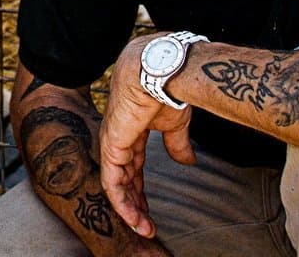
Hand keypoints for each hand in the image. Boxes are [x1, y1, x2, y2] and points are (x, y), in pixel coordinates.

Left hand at [98, 36, 195, 238]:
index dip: (141, 188)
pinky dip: (122, 202)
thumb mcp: (174, 124)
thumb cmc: (169, 89)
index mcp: (132, 130)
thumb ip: (176, 143)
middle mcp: (119, 137)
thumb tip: (187, 161)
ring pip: (116, 184)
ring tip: (144, 228)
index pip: (134, 166)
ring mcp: (112, 141)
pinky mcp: (111, 146)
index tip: (151, 210)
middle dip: (135, 202)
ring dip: (129, 208)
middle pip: (124, 177)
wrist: (163, 71)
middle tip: (147, 225)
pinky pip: (112, 182)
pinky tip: (134, 217)